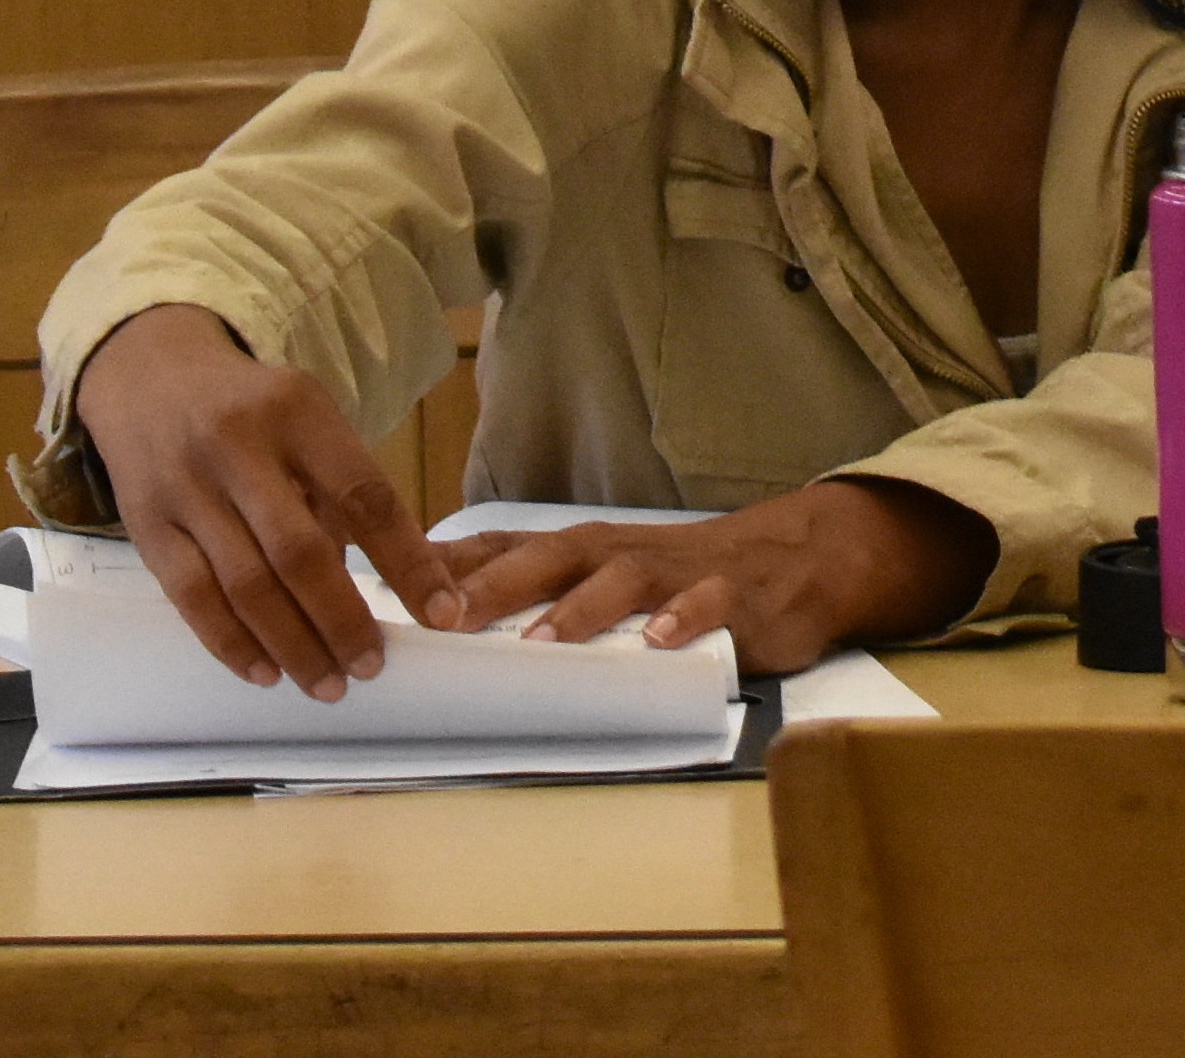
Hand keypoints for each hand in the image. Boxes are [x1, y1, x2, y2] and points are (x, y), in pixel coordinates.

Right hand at [74, 303, 461, 700]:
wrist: (150, 375)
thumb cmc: (254, 409)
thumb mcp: (309, 418)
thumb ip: (341, 487)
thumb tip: (396, 580)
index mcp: (300, 413)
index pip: (366, 495)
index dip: (408, 561)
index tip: (444, 614)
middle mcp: (240, 446)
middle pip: (300, 552)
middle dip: (342, 619)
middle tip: (371, 665)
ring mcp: (187, 486)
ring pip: (245, 584)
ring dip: (292, 644)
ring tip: (328, 682)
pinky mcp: (145, 523)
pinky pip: (190, 596)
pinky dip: (231, 642)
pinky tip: (265, 671)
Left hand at [438, 478, 997, 673]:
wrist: (798, 556)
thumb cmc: (685, 578)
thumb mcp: (608, 579)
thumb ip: (543, 598)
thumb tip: (446, 626)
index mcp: (584, 551)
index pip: (504, 547)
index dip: (449, 567)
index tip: (387, 587)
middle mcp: (622, 552)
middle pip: (551, 557)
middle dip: (496, 584)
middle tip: (444, 617)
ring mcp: (680, 570)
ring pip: (623, 577)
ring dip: (582, 606)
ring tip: (542, 639)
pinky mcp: (736, 594)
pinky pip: (710, 601)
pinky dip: (685, 616)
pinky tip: (662, 638)